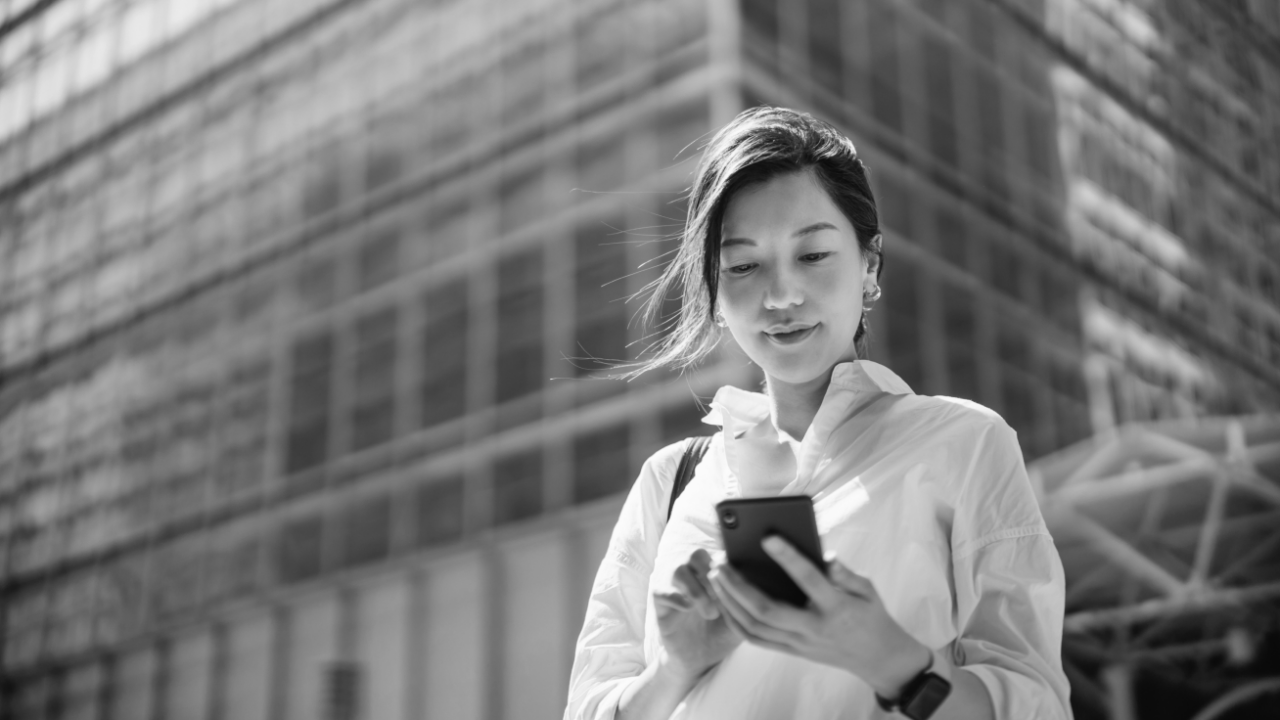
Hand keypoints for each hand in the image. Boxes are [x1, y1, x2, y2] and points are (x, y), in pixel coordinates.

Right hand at [652, 548, 743, 679]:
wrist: (698, 660)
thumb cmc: (722, 633)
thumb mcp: (741, 615)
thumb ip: (749, 598)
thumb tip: (767, 584)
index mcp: (711, 571)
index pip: (719, 554)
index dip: (729, 566)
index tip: (741, 586)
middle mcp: (690, 573)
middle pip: (696, 554)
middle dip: (712, 575)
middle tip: (724, 598)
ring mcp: (672, 586)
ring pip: (679, 570)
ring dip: (698, 591)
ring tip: (711, 613)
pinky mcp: (659, 602)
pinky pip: (662, 591)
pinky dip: (678, 599)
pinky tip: (689, 610)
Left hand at [706, 536, 929, 697]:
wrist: (879, 658)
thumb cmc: (871, 616)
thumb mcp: (867, 589)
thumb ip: (844, 573)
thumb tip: (825, 553)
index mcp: (836, 608)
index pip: (809, 579)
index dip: (788, 557)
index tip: (767, 537)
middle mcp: (814, 628)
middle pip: (767, 610)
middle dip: (738, 586)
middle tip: (719, 561)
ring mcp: (800, 643)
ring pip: (755, 627)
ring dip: (729, 601)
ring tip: (715, 577)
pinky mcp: (792, 652)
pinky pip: (756, 639)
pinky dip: (735, 621)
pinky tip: (723, 602)